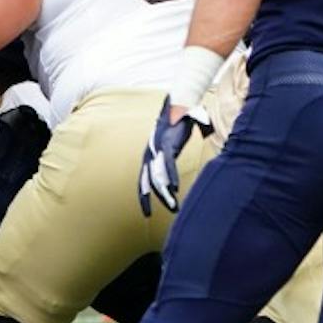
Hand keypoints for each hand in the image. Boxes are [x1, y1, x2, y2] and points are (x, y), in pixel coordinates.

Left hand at [138, 100, 209, 216]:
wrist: (180, 107)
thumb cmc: (176, 127)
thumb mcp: (171, 147)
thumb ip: (170, 160)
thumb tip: (174, 173)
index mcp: (150, 157)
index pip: (143, 181)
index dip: (142, 196)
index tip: (145, 212)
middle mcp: (150, 155)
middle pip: (146, 182)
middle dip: (146, 199)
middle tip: (147, 214)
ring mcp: (158, 150)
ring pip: (158, 176)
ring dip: (165, 193)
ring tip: (172, 206)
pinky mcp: (168, 144)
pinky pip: (168, 164)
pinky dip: (171, 177)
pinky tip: (174, 188)